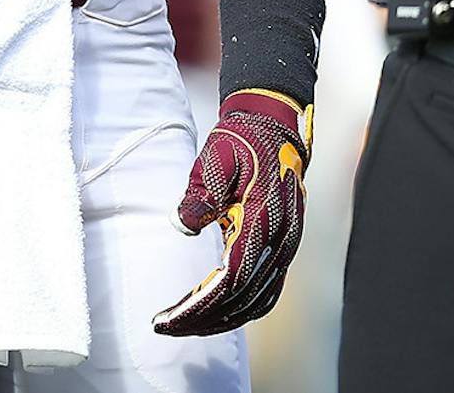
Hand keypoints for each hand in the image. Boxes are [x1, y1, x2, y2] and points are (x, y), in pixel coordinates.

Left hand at [153, 91, 311, 336]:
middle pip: (243, 299)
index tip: (167, 317)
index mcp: (263, 218)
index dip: (199, 304)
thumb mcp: (214, 159)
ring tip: (186, 323)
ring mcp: (286, 247)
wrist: (273, 127)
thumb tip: (182, 225)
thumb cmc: (242, 141)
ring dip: (222, 319)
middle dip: (203, 319)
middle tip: (167, 326)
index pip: (231, 279)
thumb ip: (200, 195)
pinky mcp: (283, 249)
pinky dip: (241, 308)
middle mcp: (281, 240)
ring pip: (258, 302)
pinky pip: (266, 291)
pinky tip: (215, 311)